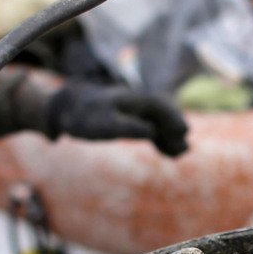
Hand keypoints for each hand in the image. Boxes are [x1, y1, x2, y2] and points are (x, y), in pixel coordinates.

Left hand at [49, 81, 188, 156]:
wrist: (68, 111)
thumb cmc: (86, 117)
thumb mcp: (105, 124)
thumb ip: (129, 127)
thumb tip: (152, 132)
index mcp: (134, 100)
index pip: (160, 106)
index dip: (173, 118)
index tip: (183, 132)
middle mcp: (138, 104)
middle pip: (163, 116)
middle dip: (174, 131)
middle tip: (184, 149)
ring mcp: (136, 112)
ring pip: (160, 124)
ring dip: (170, 138)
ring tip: (179, 154)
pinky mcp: (131, 122)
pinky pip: (152, 130)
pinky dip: (161, 141)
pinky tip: (170, 153)